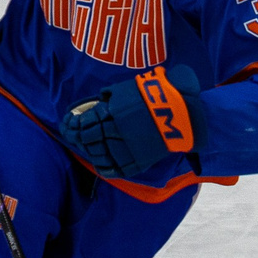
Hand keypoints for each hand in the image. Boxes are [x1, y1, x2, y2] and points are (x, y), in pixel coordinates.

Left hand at [62, 65, 202, 176]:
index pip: (87, 123)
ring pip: (100, 155)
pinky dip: (105, 168)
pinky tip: (100, 165)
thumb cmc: (156, 95)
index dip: (78, 125)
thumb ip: (111, 95)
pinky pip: (116, 169)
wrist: (181, 112)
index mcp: (114, 113)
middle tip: (81, 138)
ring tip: (90, 149)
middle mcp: (118, 131)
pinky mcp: (139, 161)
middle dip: (83, 139)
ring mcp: (128, 148)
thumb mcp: (128, 88)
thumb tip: (98, 100)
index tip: (75, 125)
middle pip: (91, 140)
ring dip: (92, 152)